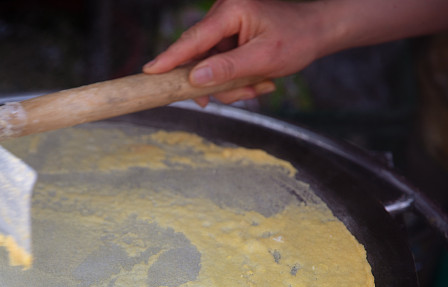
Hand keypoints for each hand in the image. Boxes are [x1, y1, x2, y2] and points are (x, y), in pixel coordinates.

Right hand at [143, 0, 328, 105]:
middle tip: (240, 94)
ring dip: (230, 84)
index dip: (170, 59)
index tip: (149, 73)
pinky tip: (256, 80)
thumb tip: (195, 78)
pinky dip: (234, 78)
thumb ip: (227, 68)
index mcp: (231, 10)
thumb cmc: (298, 38)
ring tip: (258, 86)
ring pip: (209, 66)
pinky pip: (219, 64)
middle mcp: (224, 13)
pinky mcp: (229, 37)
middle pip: (199, 57)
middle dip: (216, 82)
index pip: (193, 39)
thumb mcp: (264, 58)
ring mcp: (225, 25)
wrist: (318, 30)